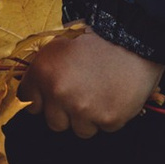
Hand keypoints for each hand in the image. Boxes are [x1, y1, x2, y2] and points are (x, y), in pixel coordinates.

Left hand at [27, 26, 164, 139]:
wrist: (135, 34)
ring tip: (102, 92)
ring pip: (80, 129)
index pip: (28, 101)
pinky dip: (111, 115)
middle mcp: (59, 93)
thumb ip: (47, 66)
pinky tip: (116, 94)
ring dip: (89, 117)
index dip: (42, 98)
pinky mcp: (109, 118)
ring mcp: (84, 109)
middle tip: (83, 92)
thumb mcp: (61, 41)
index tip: (52, 95)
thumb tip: (39, 86)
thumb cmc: (99, 34)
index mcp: (43, 71)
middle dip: (66, 111)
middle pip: (54, 122)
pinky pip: (105, 127)